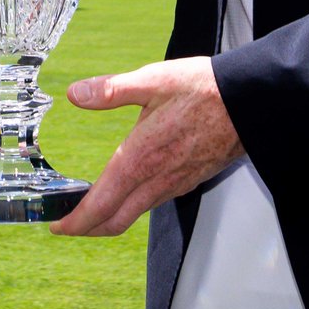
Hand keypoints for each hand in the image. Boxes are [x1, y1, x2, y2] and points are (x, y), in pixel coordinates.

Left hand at [51, 57, 240, 236]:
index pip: (100, 205)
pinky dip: (134, 205)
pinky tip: (130, 188)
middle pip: (115, 221)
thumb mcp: (154, 80)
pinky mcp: (190, 180)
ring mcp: (175, 184)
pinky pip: (155, 202)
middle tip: (68, 223)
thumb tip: (76, 94)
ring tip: (93, 207)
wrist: (251, 103)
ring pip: (135, 214)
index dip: (75, 221)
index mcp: (139, 158)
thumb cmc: (205, 90)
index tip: (56, 225)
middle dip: (88, 229)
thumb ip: (111, 90)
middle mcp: (156, 180)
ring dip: (110, 217)